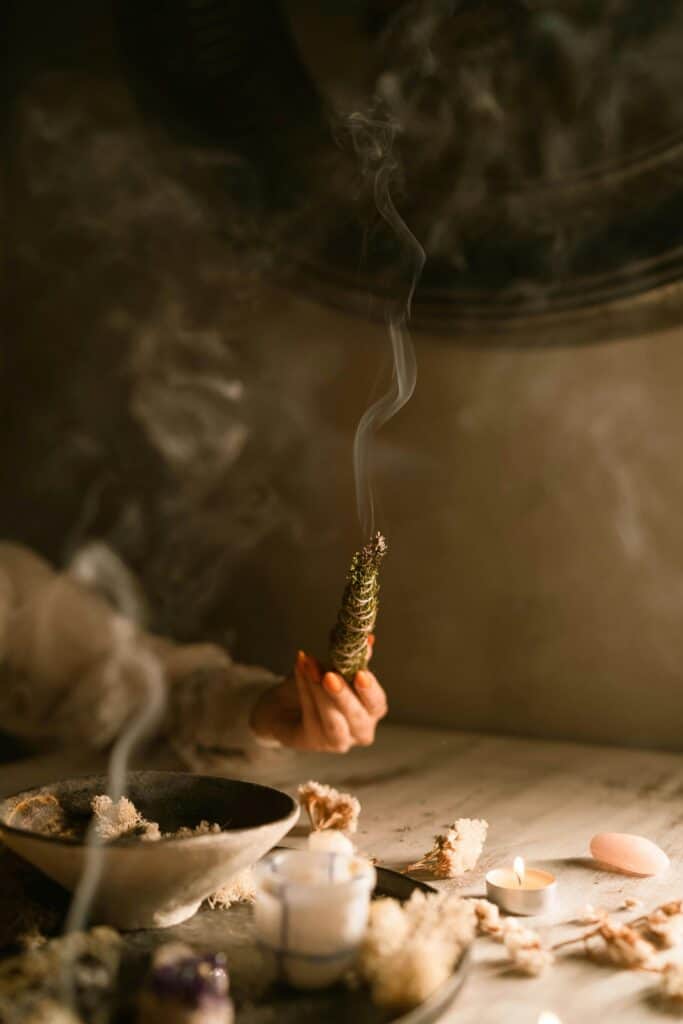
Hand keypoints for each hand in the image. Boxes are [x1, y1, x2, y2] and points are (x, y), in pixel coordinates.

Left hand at [250, 638, 387, 752]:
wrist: (286, 705)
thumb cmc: (318, 687)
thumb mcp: (337, 668)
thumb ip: (353, 658)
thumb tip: (368, 640)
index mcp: (371, 711)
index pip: (377, 703)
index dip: (369, 690)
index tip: (360, 673)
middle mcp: (360, 731)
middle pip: (357, 717)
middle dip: (343, 695)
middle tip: (330, 675)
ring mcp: (338, 741)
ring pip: (332, 722)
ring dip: (319, 692)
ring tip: (310, 666)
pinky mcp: (313, 743)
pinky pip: (310, 718)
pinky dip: (304, 691)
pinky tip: (299, 669)